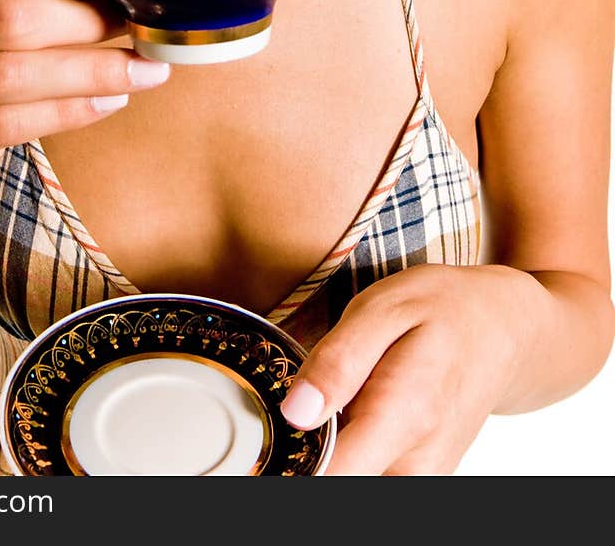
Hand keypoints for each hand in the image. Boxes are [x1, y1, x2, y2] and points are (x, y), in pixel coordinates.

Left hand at [280, 264, 531, 474]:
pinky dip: (353, 450)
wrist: (508, 330)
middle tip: (309, 399)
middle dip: (307, 449)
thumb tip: (296, 412)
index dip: (292, 458)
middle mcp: (417, 461)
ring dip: (331, 449)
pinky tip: (357, 413)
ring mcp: (423, 476)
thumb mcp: (385, 306)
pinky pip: (370, 474)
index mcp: (403, 416)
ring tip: (339, 400)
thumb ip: (339, 360)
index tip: (277, 430)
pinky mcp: (422, 477)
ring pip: (353, 477)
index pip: (330, 474)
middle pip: (335, 479)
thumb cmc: (445, 308)